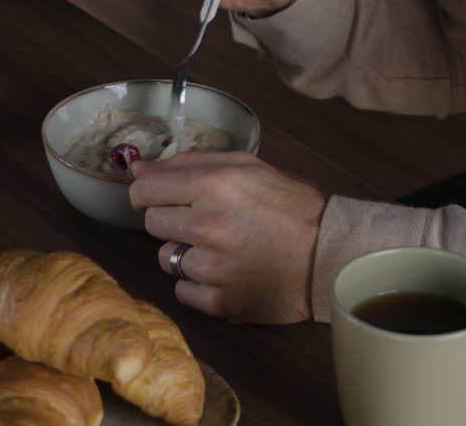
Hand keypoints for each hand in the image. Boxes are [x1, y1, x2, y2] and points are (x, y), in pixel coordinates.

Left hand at [128, 151, 325, 322]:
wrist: (327, 254)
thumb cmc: (287, 205)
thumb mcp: (245, 166)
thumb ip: (188, 163)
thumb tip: (137, 170)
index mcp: (213, 185)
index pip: (143, 190)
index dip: (148, 193)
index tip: (160, 198)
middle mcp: (207, 226)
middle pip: (152, 224)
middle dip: (172, 221)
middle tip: (204, 222)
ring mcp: (211, 268)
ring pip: (166, 259)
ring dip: (187, 254)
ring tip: (221, 249)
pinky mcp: (218, 301)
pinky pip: (182, 291)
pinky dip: (199, 284)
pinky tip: (227, 273)